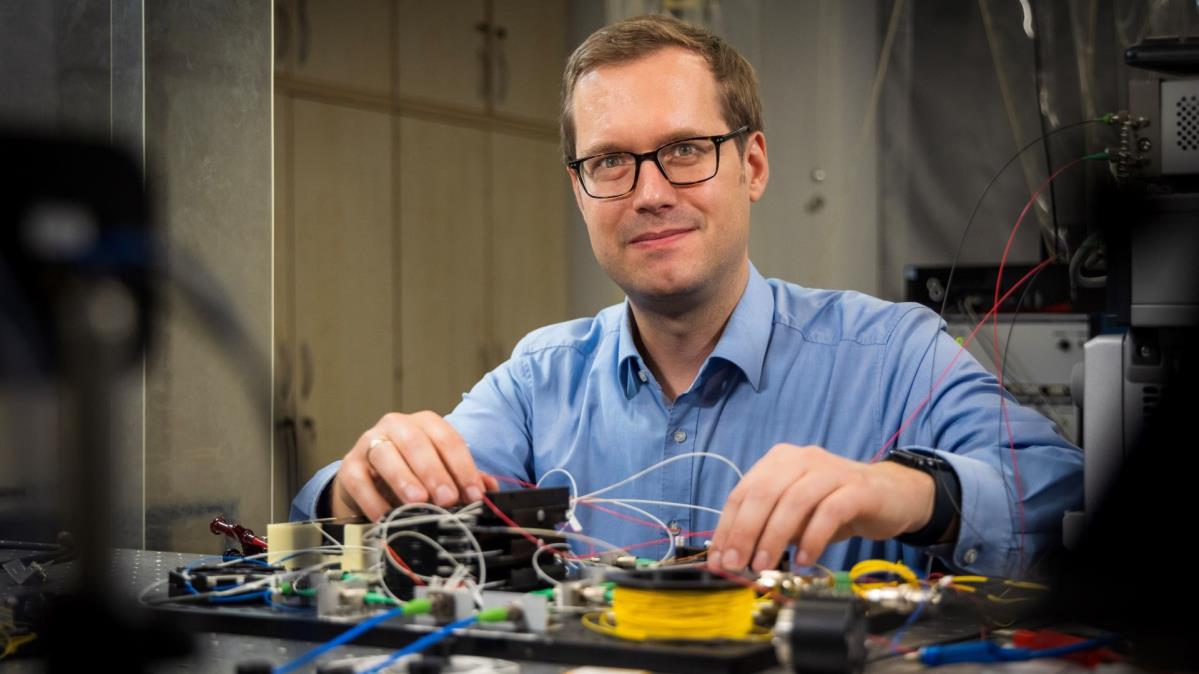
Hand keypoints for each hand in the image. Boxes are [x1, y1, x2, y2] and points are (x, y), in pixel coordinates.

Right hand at [331, 411, 499, 520]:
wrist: (368, 479)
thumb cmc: (411, 472)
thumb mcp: (440, 471)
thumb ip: (465, 477)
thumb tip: (491, 490)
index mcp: (425, 424)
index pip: (448, 440)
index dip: (463, 467)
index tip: (473, 495)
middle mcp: (396, 426)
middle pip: (416, 443)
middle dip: (434, 472)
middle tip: (448, 498)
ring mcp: (370, 444)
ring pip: (385, 455)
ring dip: (403, 478)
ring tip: (418, 501)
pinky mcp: (349, 466)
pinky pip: (358, 480)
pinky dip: (372, 499)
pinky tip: (385, 516)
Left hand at [707, 444, 934, 572]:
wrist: (892, 495)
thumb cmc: (835, 506)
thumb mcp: (795, 516)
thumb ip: (768, 528)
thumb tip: (735, 557)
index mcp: (778, 461)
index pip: (742, 493)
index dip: (728, 527)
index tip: (719, 559)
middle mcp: (801, 459)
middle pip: (764, 493)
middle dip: (745, 532)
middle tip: (737, 565)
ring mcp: (830, 470)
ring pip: (793, 501)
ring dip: (775, 537)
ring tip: (766, 566)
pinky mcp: (857, 488)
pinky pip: (829, 512)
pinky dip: (812, 538)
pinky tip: (804, 560)